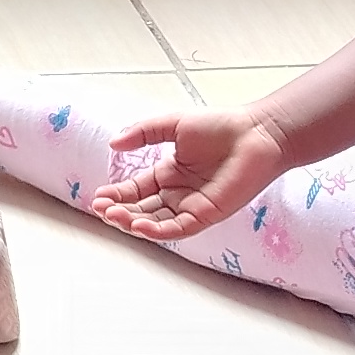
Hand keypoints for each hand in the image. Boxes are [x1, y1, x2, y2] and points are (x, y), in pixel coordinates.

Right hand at [91, 106, 290, 241]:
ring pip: (156, 222)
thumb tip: (113, 144)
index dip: (117, 195)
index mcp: (169, 174)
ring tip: (114, 217)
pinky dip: (159, 230)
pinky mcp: (208, 215)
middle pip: (142, 209)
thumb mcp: (172, 125)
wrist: (257, 133)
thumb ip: (142, 133)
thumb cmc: (220, 127)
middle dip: (120, 211)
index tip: (98, 197)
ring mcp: (192, 207)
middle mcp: (178, 194)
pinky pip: (179, 228)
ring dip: (134, 222)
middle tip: (102, 209)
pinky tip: (140, 225)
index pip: (136, 190)